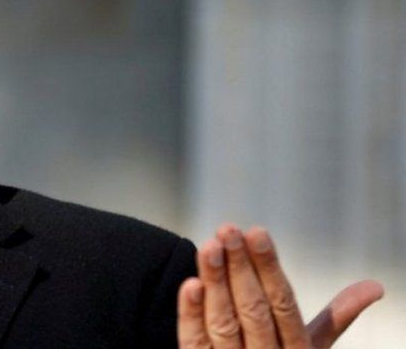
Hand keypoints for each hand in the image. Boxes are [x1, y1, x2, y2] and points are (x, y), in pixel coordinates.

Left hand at [177, 224, 383, 347]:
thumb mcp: (312, 347)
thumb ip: (336, 318)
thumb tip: (376, 287)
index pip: (283, 304)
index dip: (269, 267)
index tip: (257, 231)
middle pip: (253, 310)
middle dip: (240, 268)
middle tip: (228, 230)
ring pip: (222, 323)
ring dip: (215, 283)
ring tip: (208, 247)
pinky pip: (195, 342)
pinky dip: (191, 314)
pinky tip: (189, 285)